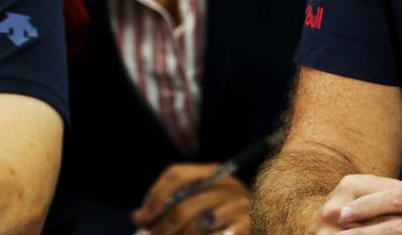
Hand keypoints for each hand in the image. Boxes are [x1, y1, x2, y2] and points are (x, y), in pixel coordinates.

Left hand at [132, 162, 251, 234]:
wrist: (263, 227)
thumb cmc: (222, 220)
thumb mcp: (198, 206)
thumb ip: (171, 207)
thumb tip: (139, 218)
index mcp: (213, 172)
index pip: (176, 175)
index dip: (154, 197)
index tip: (142, 219)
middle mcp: (228, 184)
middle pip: (182, 207)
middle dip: (162, 229)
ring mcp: (241, 206)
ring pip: (196, 228)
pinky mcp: (249, 226)